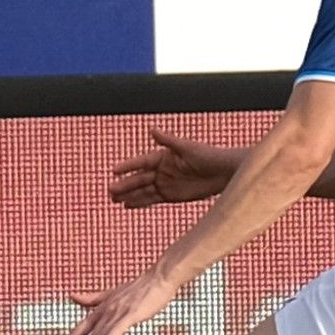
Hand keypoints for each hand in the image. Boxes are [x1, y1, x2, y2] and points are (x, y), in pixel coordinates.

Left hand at [62, 268, 178, 334]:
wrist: (159, 278)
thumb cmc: (139, 287)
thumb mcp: (112, 293)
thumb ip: (92, 298)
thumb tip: (72, 296)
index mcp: (101, 308)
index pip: (80, 328)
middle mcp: (107, 311)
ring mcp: (119, 312)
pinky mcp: (132, 314)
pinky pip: (118, 328)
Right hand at [109, 127, 235, 208]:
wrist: (224, 173)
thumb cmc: (208, 156)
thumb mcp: (188, 147)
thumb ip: (168, 141)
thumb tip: (151, 129)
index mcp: (163, 156)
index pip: (141, 162)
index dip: (128, 166)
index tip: (114, 171)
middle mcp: (161, 170)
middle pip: (139, 178)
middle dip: (124, 185)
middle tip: (110, 191)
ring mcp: (165, 183)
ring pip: (142, 190)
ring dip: (128, 195)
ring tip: (114, 200)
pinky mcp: (171, 195)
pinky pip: (152, 199)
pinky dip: (139, 202)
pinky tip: (127, 205)